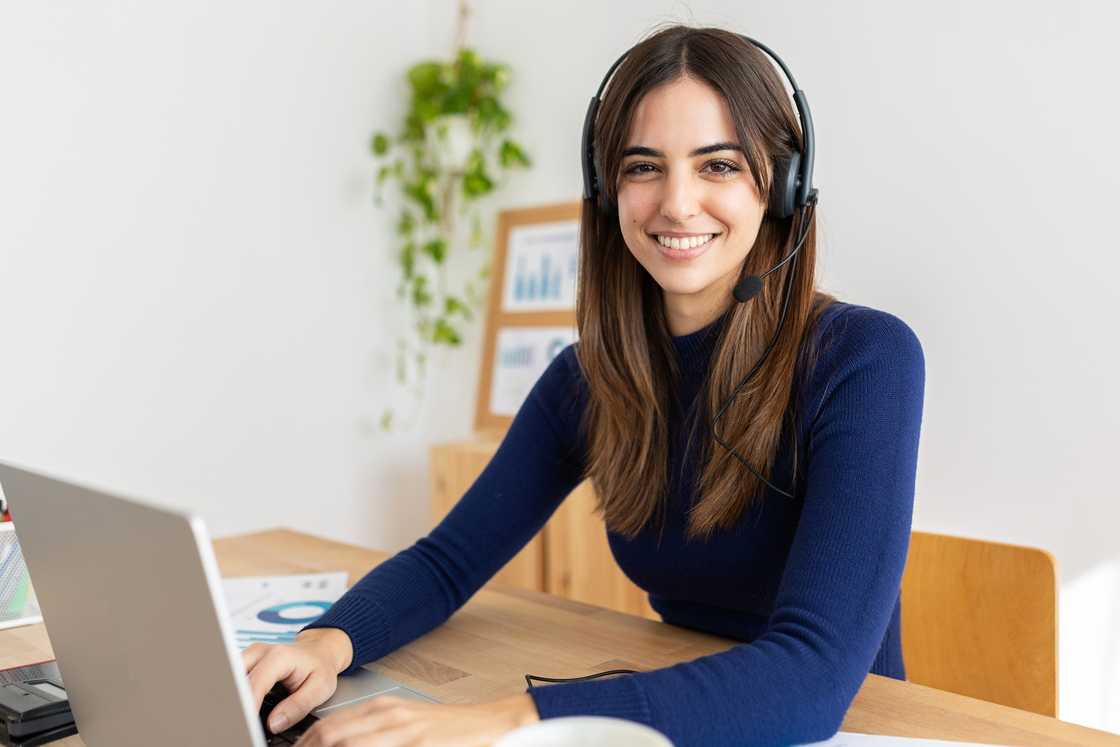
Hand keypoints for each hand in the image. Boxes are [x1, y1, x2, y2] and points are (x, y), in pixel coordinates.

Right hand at [242, 627, 354, 733]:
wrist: (319, 652)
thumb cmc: (320, 668)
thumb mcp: (320, 688)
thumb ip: (298, 706)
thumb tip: (274, 724)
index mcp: (279, 656)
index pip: (255, 683)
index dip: (248, 705)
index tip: (245, 724)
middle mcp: (260, 652)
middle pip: (235, 678)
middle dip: (234, 701)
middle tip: (238, 722)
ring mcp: (250, 656)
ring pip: (230, 677)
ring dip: (231, 697)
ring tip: (238, 717)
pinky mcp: (245, 663)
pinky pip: (232, 679)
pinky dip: (233, 694)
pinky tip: (239, 708)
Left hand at [293, 693, 538, 746]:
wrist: (489, 724)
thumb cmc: (447, 729)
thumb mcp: (404, 723)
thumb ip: (371, 731)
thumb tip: (335, 743)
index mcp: (382, 709)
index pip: (328, 727)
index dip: (304, 745)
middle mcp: (390, 718)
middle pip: (332, 737)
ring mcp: (405, 734)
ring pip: (349, 746)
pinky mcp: (420, 746)